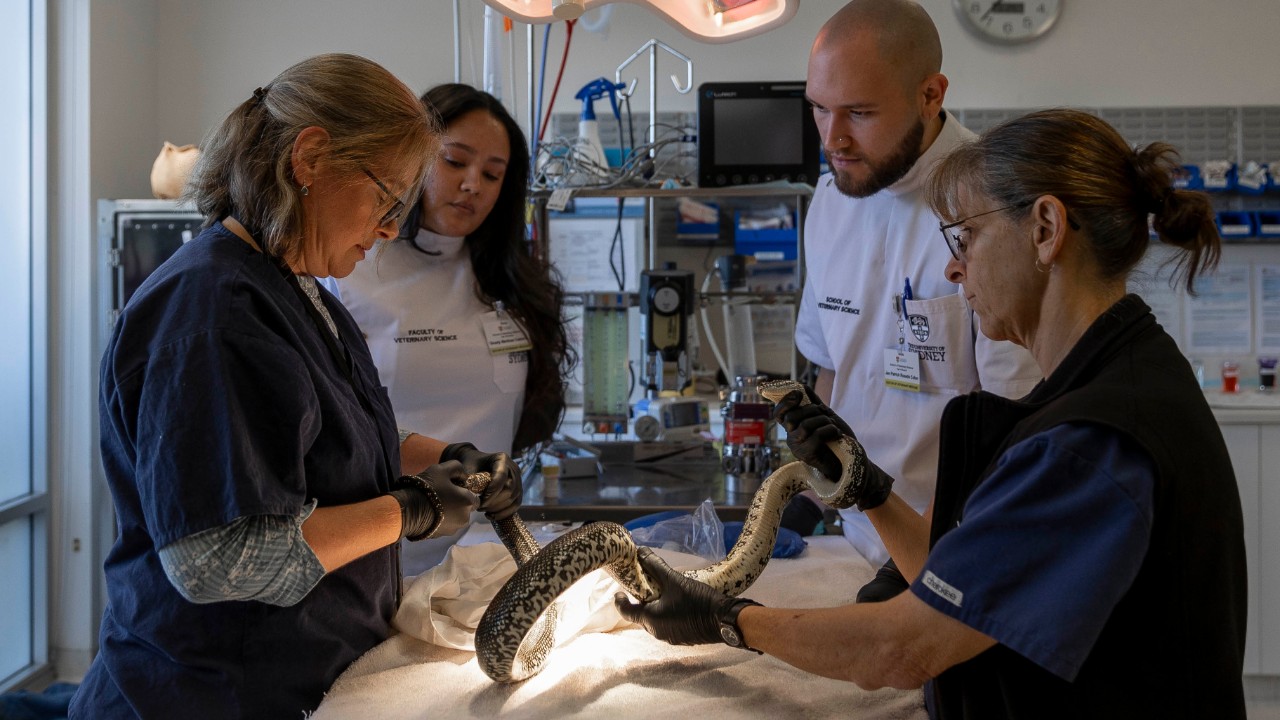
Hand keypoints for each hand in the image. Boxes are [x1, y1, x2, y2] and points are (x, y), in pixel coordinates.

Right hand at [389, 461, 478, 540]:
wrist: (408, 510)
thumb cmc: (428, 488)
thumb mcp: (442, 469)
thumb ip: (458, 468)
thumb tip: (464, 476)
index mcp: (468, 502)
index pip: (475, 498)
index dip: (465, 492)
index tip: (453, 488)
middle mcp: (464, 518)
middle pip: (465, 509)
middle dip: (457, 503)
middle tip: (442, 495)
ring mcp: (453, 529)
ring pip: (455, 518)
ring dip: (450, 513)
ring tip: (434, 505)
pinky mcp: (441, 536)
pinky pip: (444, 526)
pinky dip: (441, 521)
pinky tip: (429, 513)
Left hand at [441, 443, 522, 520]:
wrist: (475, 463)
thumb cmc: (470, 465)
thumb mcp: (467, 469)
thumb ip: (469, 480)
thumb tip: (471, 497)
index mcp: (501, 458)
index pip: (501, 477)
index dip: (492, 492)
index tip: (480, 501)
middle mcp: (513, 468)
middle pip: (510, 490)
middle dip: (494, 502)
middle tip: (479, 507)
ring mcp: (518, 479)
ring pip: (513, 499)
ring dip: (497, 509)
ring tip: (483, 510)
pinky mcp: (518, 490)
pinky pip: (516, 504)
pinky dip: (504, 513)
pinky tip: (490, 516)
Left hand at [614, 547, 751, 646]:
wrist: (723, 620)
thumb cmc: (696, 600)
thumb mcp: (674, 580)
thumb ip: (655, 566)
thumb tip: (640, 551)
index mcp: (650, 618)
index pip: (626, 611)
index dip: (620, 601)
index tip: (619, 593)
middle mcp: (656, 632)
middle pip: (641, 616)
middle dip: (641, 603)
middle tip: (645, 588)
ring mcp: (669, 638)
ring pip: (655, 622)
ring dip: (655, 609)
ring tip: (662, 594)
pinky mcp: (681, 639)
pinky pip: (667, 626)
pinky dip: (666, 616)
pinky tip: (677, 605)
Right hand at [771, 386, 852, 482]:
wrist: (849, 461)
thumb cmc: (835, 440)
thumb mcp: (824, 417)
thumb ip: (813, 403)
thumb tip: (801, 385)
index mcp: (793, 428)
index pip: (779, 414)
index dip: (785, 402)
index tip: (798, 394)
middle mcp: (791, 438)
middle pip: (792, 416)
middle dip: (813, 411)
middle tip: (826, 416)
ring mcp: (798, 447)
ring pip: (805, 425)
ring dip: (824, 421)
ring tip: (833, 427)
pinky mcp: (807, 455)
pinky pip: (816, 435)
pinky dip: (830, 431)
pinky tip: (837, 434)